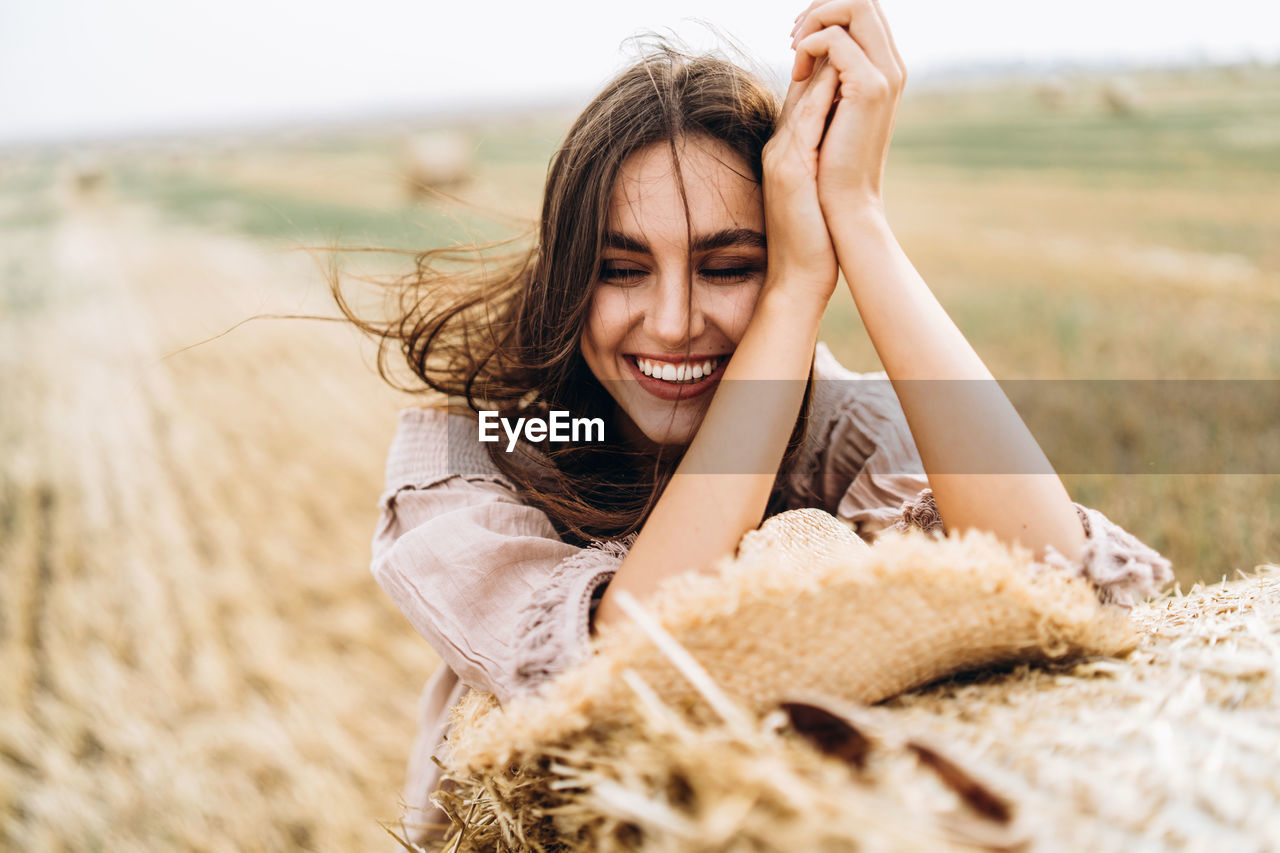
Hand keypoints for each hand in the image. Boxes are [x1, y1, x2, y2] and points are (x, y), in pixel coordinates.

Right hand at [759, 49, 841, 307]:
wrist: (796, 278)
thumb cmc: (812, 239)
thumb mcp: (814, 188)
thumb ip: (818, 155)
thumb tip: (839, 129)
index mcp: (786, 149)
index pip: (803, 93)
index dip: (821, 62)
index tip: (844, 43)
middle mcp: (779, 146)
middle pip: (799, 84)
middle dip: (820, 49)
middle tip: (842, 26)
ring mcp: (781, 156)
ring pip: (801, 95)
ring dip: (822, 62)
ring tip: (842, 36)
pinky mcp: (791, 170)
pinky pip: (805, 121)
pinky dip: (821, 96)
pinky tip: (840, 76)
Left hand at [790, 0, 906, 215]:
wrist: (843, 203)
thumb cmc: (829, 163)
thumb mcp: (826, 108)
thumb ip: (825, 75)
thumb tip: (809, 45)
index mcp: (883, 69)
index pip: (863, 11)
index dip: (828, 10)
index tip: (799, 37)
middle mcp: (890, 66)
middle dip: (822, 6)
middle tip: (795, 38)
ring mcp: (884, 75)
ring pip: (855, 5)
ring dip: (816, 19)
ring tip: (796, 52)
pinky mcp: (869, 89)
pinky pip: (836, 39)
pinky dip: (809, 45)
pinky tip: (797, 73)